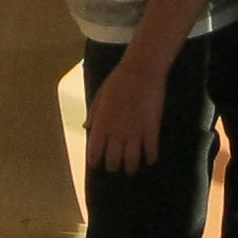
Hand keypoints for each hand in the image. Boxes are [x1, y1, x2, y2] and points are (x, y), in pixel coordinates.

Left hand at [88, 50, 171, 175]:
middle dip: (113, 166)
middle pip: (113, 162)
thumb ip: (94, 114)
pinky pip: (151, 152)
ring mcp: (135, 134)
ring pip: (132, 162)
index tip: (97, 163)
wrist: (141, 71)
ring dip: (131, 167)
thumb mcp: (100, 96)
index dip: (95, 161)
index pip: (94, 152)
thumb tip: (86, 127)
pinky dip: (150, 158)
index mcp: (101, 125)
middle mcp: (116, 133)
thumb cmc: (118, 80)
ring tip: (131, 167)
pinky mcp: (151, 131)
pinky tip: (149, 158)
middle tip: (115, 165)